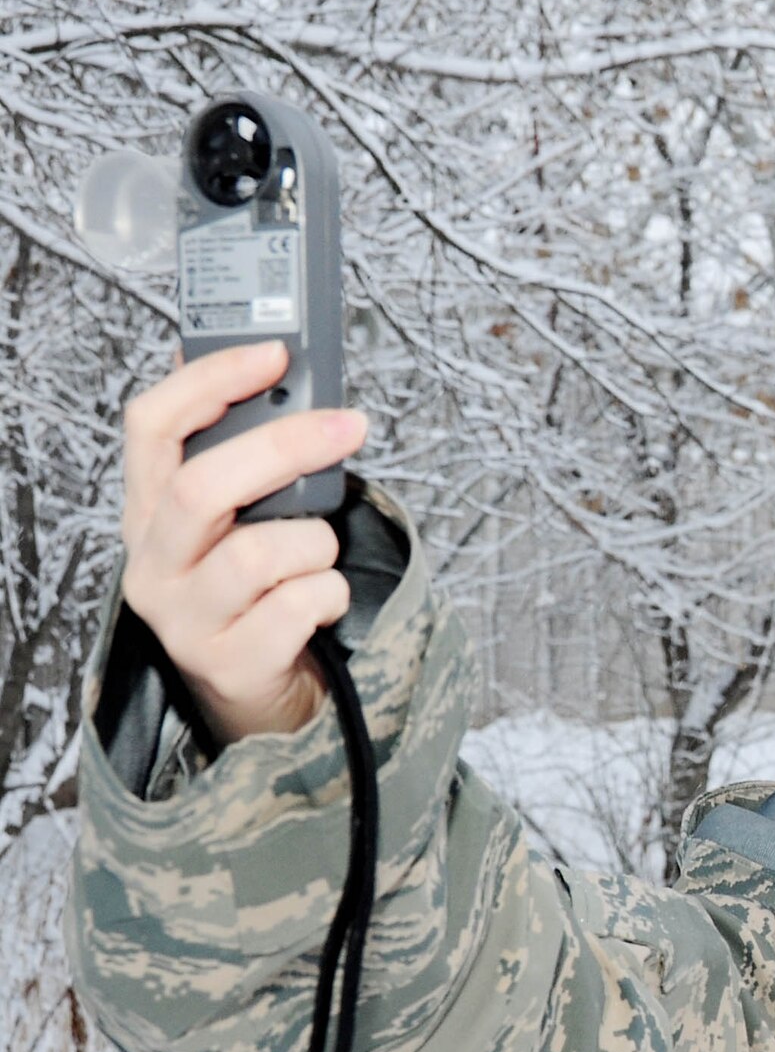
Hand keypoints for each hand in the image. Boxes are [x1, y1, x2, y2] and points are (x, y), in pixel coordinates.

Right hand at [120, 340, 368, 747]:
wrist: (262, 697)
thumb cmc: (260, 594)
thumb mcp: (239, 520)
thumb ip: (248, 462)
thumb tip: (286, 373)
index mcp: (149, 512)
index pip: (150, 426)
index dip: (210, 381)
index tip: (273, 353)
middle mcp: (153, 565)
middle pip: (203, 485)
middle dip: (286, 446)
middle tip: (348, 427)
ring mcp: (184, 619)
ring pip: (259, 552)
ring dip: (315, 542)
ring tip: (320, 556)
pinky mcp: (228, 663)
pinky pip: (299, 604)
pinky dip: (330, 594)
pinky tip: (323, 602)